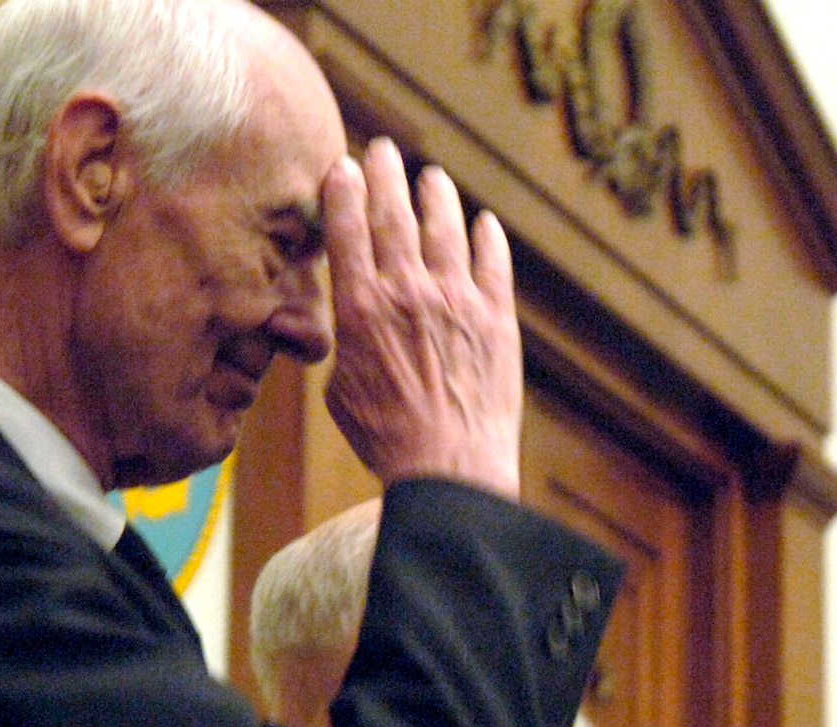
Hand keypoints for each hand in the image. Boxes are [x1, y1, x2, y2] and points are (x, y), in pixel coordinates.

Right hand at [321, 138, 521, 497]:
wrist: (450, 467)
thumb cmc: (387, 439)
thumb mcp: (340, 391)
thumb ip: (344, 346)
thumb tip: (347, 331)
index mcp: (360, 308)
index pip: (346, 229)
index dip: (343, 190)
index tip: (342, 165)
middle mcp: (408, 292)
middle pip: (393, 214)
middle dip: (385, 174)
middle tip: (381, 149)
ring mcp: (457, 301)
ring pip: (445, 228)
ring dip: (436, 195)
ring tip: (431, 178)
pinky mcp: (497, 319)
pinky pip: (493, 264)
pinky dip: (488, 238)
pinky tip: (483, 223)